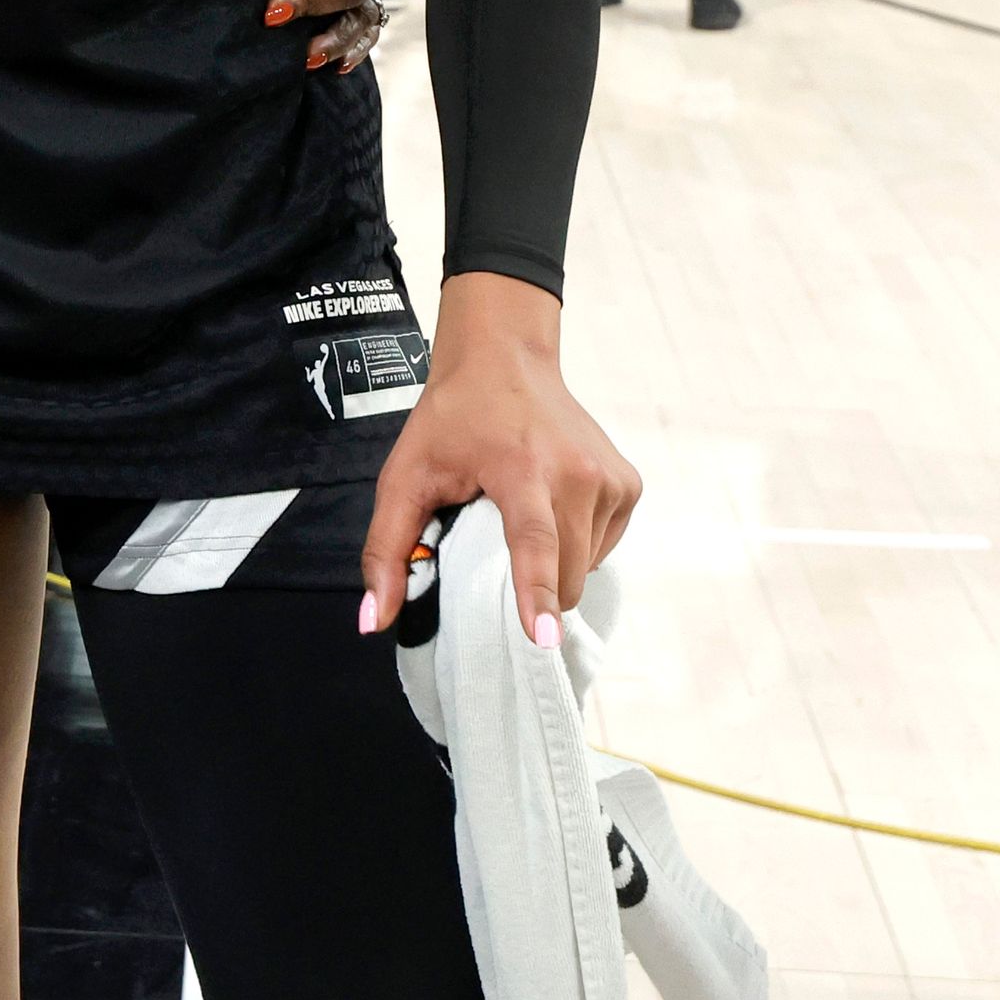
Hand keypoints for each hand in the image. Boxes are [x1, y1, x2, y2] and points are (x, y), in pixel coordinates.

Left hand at [359, 273, 638, 645]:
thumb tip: (370, 621)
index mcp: (522, 468)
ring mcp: (611, 480)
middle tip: (495, 552)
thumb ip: (386, 550)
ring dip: (553, 565)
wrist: (505, 360)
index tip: (544, 640)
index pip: (534, 541)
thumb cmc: (451, 420)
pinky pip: (602, 547)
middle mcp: (577, 473)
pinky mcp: (629, 485)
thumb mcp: (404, 477)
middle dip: (531, 591)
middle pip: (563, 574)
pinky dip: (574, 546)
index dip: (536, 593)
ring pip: (586, 568)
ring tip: (521, 515)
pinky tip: (548, 508)